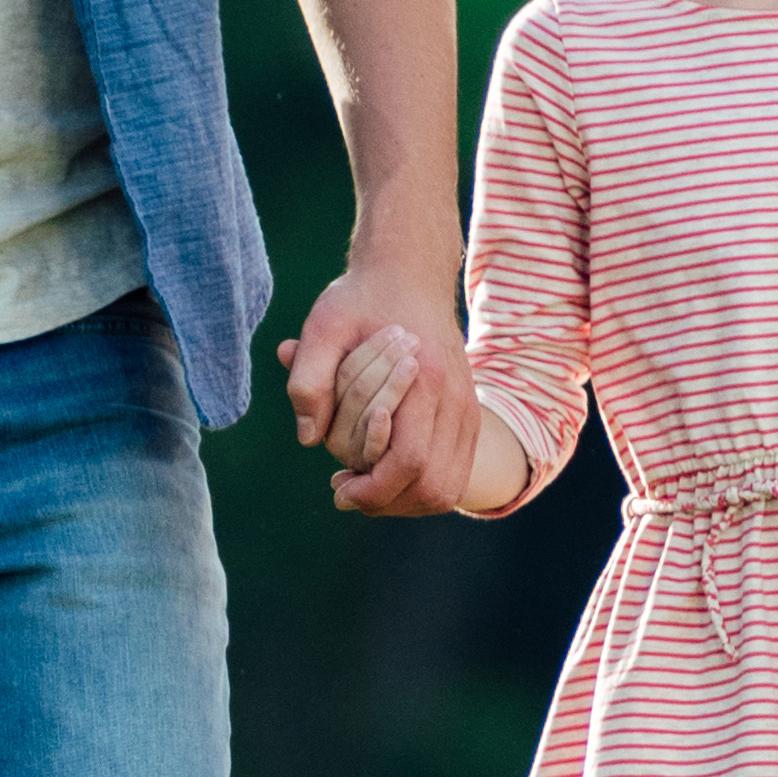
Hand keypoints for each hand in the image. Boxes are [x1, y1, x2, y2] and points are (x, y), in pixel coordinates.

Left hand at [278, 253, 476, 517]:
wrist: (408, 274)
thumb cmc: (360, 300)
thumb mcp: (322, 327)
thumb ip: (309, 380)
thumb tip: (309, 440)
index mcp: (427, 379)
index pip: (410, 461)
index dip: (373, 489)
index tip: (338, 489)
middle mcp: (457, 399)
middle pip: (435, 486)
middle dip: (387, 502)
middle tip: (346, 492)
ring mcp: (468, 409)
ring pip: (449, 487)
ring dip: (404, 501)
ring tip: (364, 487)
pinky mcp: (468, 414)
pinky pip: (455, 472)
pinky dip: (420, 487)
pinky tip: (384, 474)